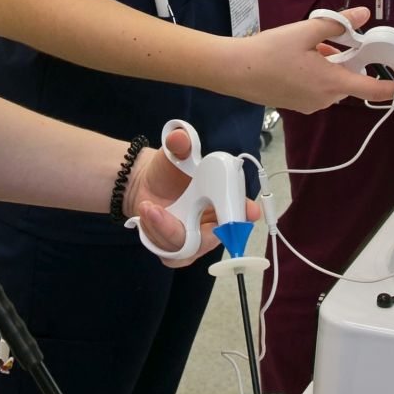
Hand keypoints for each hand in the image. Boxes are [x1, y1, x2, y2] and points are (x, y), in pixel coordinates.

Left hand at [124, 125, 259, 264]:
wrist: (144, 184)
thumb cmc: (168, 170)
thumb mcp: (175, 152)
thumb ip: (181, 143)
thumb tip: (180, 139)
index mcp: (222, 199)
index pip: (240, 210)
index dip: (245, 213)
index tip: (249, 211)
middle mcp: (212, 222)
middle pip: (216, 237)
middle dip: (197, 232)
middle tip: (167, 212)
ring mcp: (195, 239)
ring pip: (191, 248)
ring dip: (167, 229)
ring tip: (149, 207)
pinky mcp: (176, 250)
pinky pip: (173, 254)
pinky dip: (158, 234)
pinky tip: (148, 214)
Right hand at [219, 7, 393, 117]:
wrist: (235, 71)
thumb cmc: (269, 51)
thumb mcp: (306, 31)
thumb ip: (338, 23)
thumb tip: (364, 15)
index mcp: (332, 82)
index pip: (373, 89)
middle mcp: (325, 99)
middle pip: (350, 81)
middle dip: (347, 62)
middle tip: (332, 40)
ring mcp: (310, 105)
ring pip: (332, 84)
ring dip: (330, 66)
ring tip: (309, 46)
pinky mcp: (297, 105)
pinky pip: (318, 89)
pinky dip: (317, 74)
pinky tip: (298, 58)